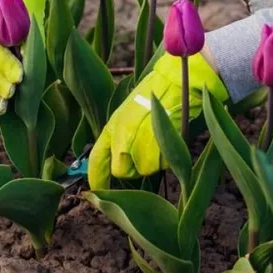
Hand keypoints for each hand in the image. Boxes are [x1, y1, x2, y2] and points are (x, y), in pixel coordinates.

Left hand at [88, 53, 227, 189]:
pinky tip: (169, 138)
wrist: (176, 84)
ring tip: (160, 139)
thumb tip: (118, 157)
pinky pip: (162, 165)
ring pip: (145, 170)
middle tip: (145, 150)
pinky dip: (167, 157)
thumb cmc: (154, 95)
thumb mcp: (128, 113)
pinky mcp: (160, 151)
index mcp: (111, 128)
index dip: (97, 178)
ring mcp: (140, 147)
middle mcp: (121, 140)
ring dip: (153, 161)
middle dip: (134, 167)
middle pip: (122, 172)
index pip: (96, 161)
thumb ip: (120, 136)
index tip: (96, 188)